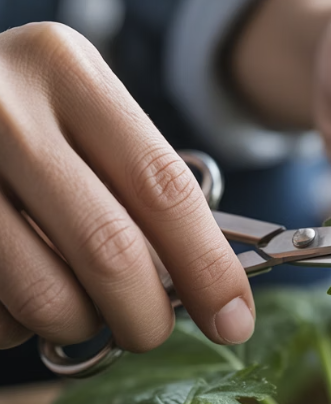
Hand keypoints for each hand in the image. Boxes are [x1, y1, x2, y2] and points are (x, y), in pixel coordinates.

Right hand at [0, 23, 254, 351]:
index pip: (163, 188)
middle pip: (110, 248)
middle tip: (152, 331)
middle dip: (147, 315)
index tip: (234, 320)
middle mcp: (6, 110)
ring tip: (80, 308)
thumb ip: (139, 187)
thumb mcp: (82, 118)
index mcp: (69, 72)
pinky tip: (18, 290)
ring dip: (79, 323)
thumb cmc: (26, 120)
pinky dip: (19, 322)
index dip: (209, 268)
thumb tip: (204, 289)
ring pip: (45, 293)